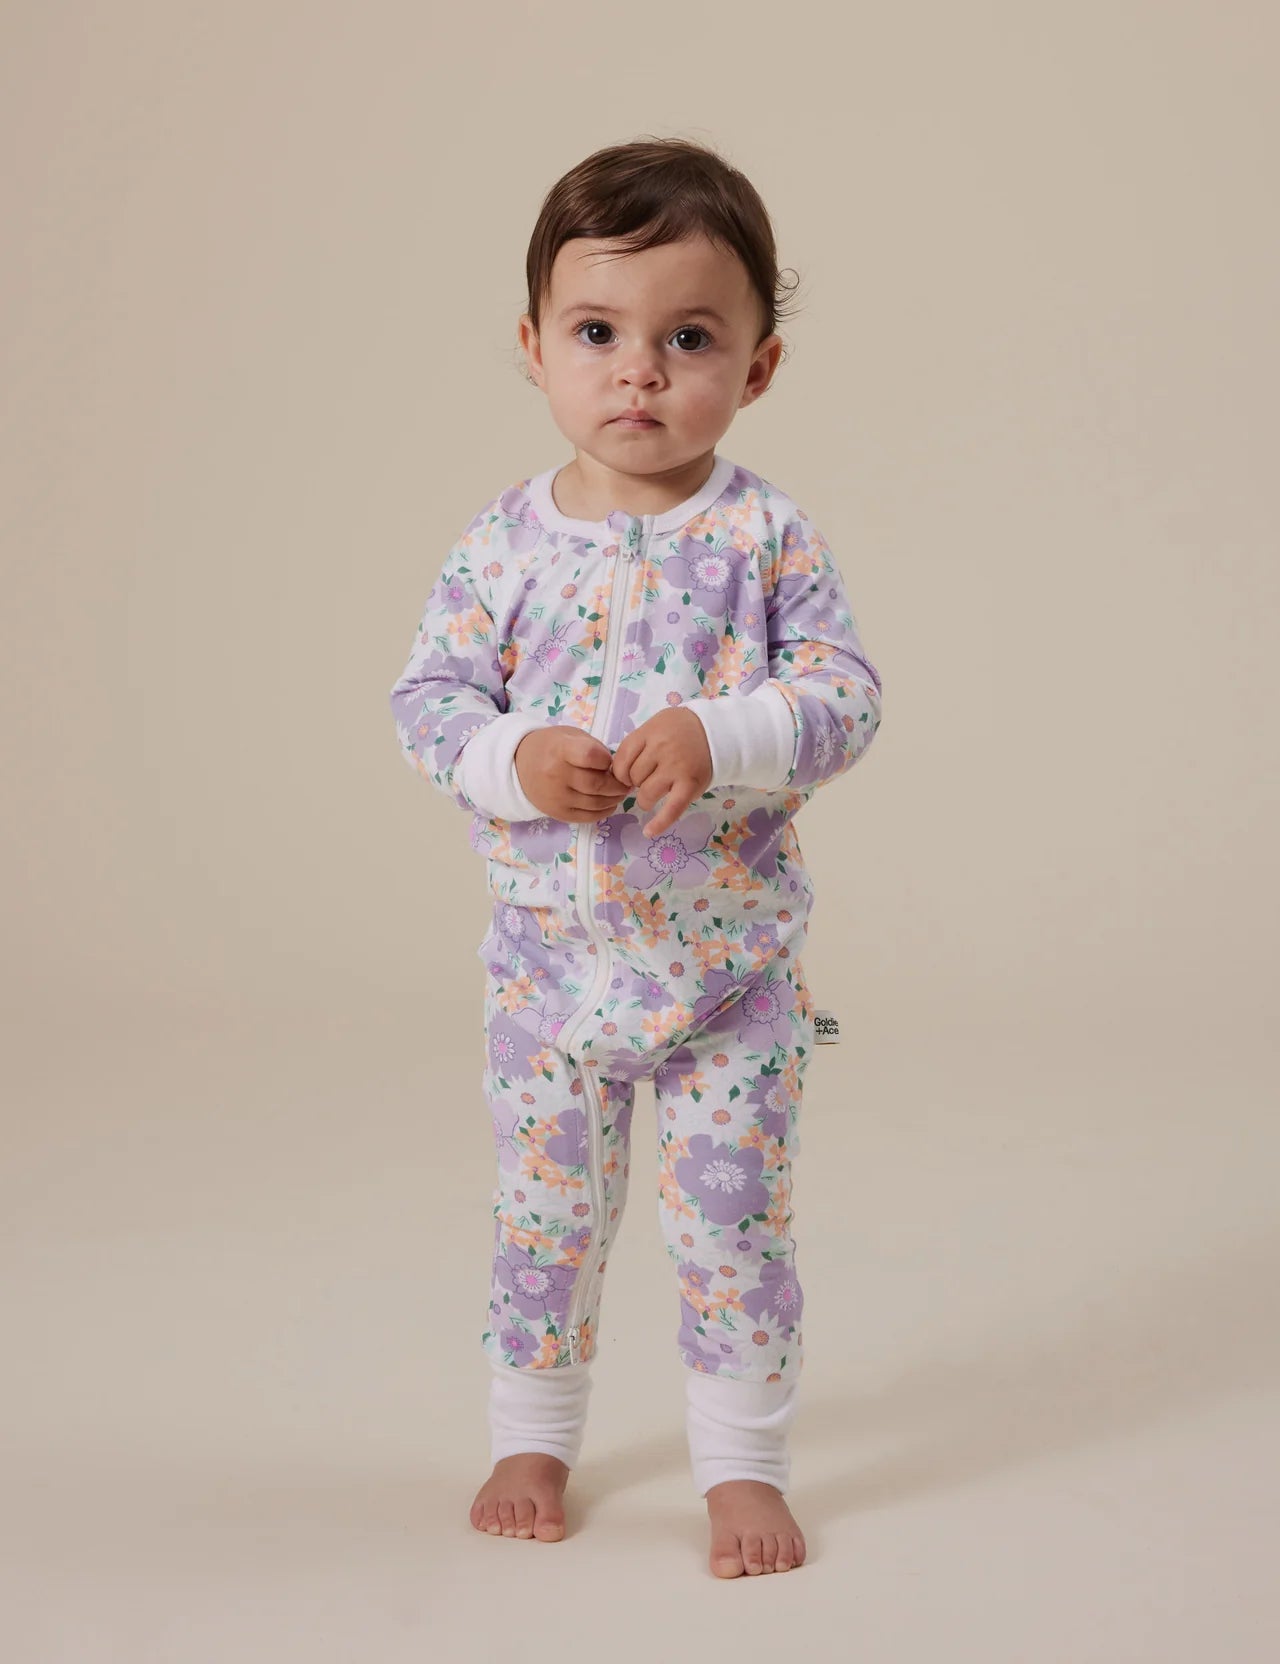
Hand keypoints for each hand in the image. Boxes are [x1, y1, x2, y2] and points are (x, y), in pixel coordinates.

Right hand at [514, 726, 630, 823]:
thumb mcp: (571, 735)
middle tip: (625, 782)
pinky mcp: (558, 813)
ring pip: (595, 803)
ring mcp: (556, 797)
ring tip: (619, 792)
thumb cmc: (552, 746)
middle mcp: (555, 775)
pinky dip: (604, 811)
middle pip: (597, 784)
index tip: (608, 761)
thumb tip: (616, 770)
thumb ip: (594, 748)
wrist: (520, 765)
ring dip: (614, 799)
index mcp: (560, 750)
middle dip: (618, 784)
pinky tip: (608, 803)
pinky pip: (588, 817)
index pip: (591, 756)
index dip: (607, 760)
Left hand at [608, 706, 712, 838]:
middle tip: (650, 777)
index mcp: (650, 733)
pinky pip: (671, 809)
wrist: (716, 733)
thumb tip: (617, 773)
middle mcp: (661, 749)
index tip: (628, 774)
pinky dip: (659, 823)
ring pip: (646, 794)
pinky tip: (649, 832)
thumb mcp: (656, 725)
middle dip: (636, 782)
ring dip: (646, 798)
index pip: (622, 759)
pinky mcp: (690, 786)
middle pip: (633, 777)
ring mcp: (676, 768)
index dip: (620, 771)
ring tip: (656, 792)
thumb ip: (638, 744)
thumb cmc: (682, 731)